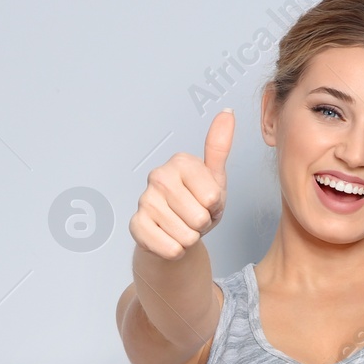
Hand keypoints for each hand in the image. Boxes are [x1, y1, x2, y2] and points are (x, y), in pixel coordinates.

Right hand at [129, 109, 233, 259]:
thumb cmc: (196, 204)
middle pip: (200, 217)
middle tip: (194, 217)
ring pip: (186, 236)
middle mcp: (158, 177)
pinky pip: (170, 248)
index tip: (207, 202)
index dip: (216, 207)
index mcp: (179, 162)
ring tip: (183, 226)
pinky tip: (170, 238)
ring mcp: (144, 200)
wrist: (174, 232)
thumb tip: (227, 113)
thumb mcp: (214, 178)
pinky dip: (176, 250)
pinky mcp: (136, 225)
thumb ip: (219, 147)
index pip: (213, 197)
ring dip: (189, 238)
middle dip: (203, 224)